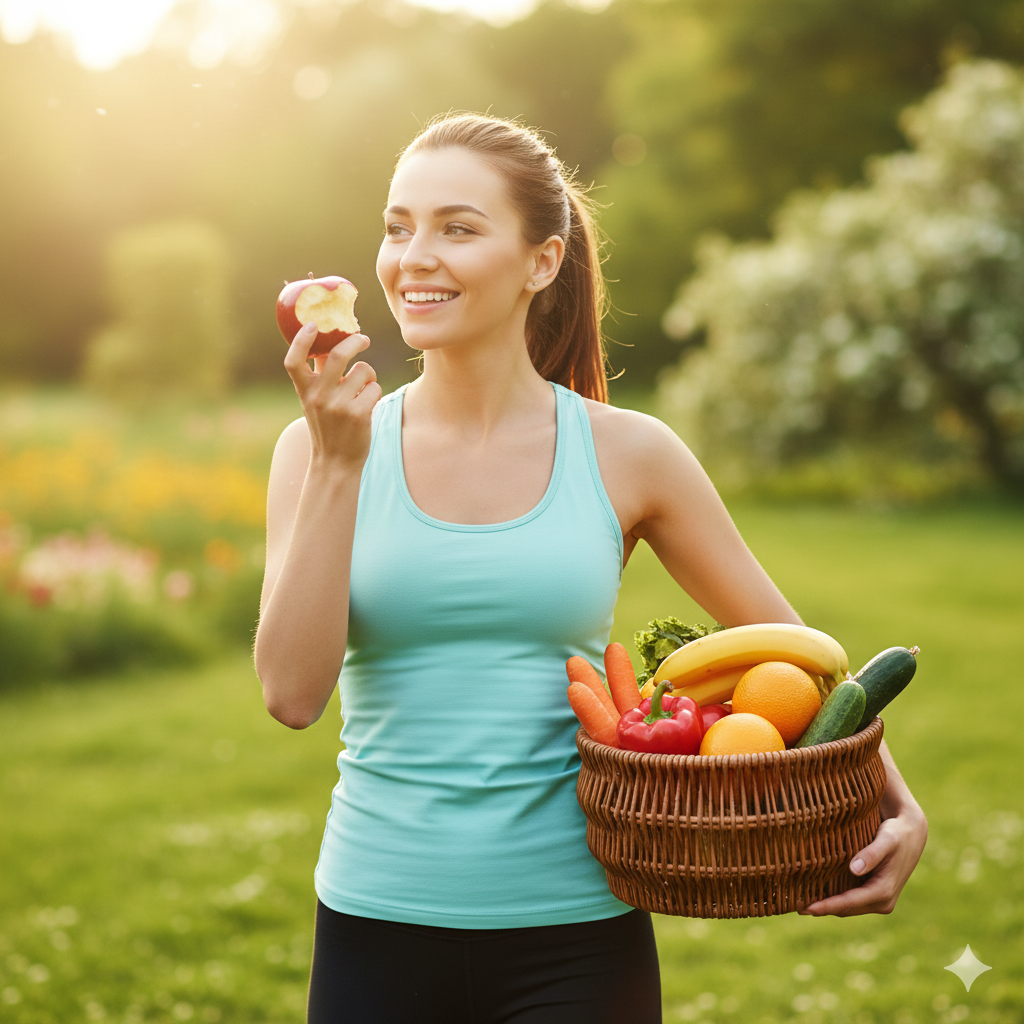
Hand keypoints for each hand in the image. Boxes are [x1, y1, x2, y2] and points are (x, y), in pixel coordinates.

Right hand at [284, 322, 381, 470]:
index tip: (312, 324)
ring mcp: (338, 405)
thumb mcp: (315, 401)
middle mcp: (318, 396)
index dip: (301, 340)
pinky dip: (375, 393)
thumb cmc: (328, 426)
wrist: (336, 462)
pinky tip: (368, 405)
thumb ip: (319, 374)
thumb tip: (326, 344)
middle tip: (363, 339)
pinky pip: (375, 387)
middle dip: (355, 342)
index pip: (294, 361)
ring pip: (364, 370)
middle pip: (339, 354)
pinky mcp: (358, 414)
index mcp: (304, 390)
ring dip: (369, 377)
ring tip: (363, 391)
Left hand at [798, 804, 927, 916]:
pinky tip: (816, 893)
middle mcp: (883, 902)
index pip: (849, 903)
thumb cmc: (897, 834)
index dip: (826, 906)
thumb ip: (871, 854)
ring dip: (827, 906)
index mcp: (884, 892)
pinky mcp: (875, 894)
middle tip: (795, 906)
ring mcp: (880, 900)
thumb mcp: (886, 840)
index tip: (805, 908)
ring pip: (847, 908)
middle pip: (846, 909)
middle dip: (822, 909)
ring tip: (800, 901)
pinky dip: (835, 899)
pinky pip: (851, 901)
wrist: (911, 834)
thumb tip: (854, 869)